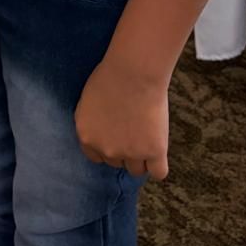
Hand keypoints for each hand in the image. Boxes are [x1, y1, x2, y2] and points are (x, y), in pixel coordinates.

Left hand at [75, 57, 169, 179]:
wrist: (133, 73)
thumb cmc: (110, 77)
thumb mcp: (88, 101)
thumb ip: (91, 122)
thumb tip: (99, 133)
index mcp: (86, 136)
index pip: (95, 157)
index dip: (106, 148)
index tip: (115, 137)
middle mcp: (106, 150)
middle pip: (116, 163)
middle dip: (123, 151)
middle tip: (133, 130)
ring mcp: (130, 153)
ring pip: (137, 170)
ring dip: (141, 158)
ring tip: (146, 137)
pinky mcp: (153, 152)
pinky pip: (158, 172)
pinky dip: (159, 165)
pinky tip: (159, 151)